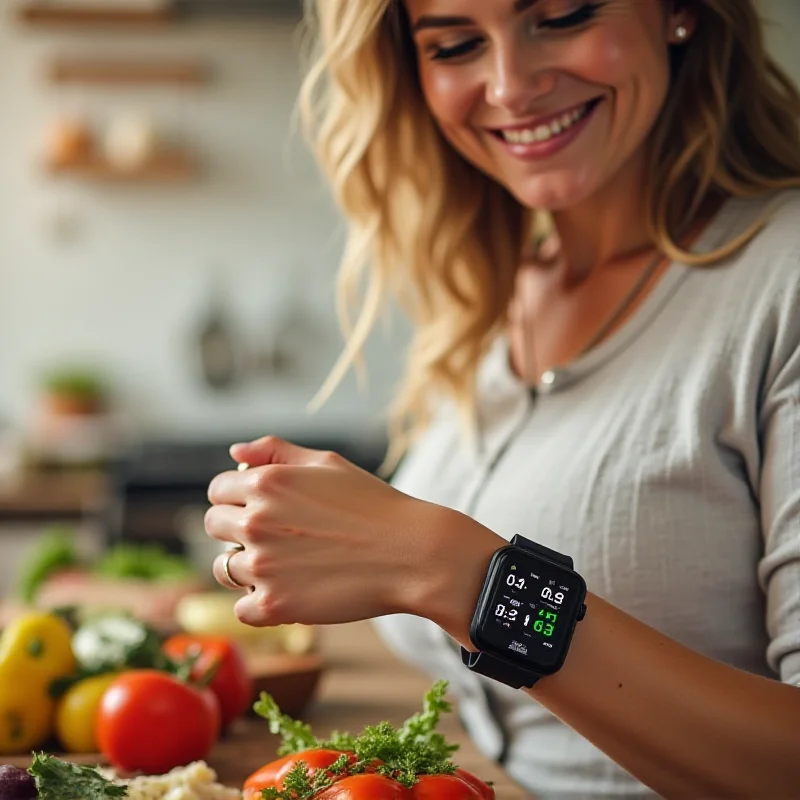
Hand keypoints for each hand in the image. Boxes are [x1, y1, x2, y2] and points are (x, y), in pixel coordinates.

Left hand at [205, 436, 497, 632]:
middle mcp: (256, 521)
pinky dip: (260, 603)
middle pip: (214, 526)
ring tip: (289, 564)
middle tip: (279, 537)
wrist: (411, 553)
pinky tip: (291, 591)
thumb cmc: (373, 505)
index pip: (218, 490)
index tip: (262, 508)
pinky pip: (241, 608)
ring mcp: (262, 565)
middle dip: (238, 529)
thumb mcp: (327, 463)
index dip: (237, 497)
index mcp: (266, 482)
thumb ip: (276, 451)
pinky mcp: (274, 605)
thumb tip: (235, 452)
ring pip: (226, 568)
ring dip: (250, 567)